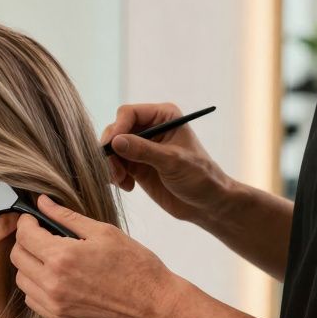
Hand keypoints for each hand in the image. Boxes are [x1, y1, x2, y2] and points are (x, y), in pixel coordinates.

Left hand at [11, 195, 185, 317]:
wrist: (155, 308)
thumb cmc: (137, 268)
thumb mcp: (104, 232)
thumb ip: (67, 217)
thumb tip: (42, 202)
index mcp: (63, 257)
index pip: (24, 235)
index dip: (26, 222)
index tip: (33, 219)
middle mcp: (53, 283)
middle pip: (17, 257)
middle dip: (25, 241)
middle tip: (41, 235)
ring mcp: (54, 305)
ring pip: (21, 279)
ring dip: (30, 265)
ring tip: (51, 258)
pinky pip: (32, 300)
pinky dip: (36, 286)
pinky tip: (55, 278)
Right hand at [103, 103, 233, 224]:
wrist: (206, 203)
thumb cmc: (200, 177)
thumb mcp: (172, 162)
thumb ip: (143, 150)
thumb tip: (115, 142)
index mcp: (163, 117)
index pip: (129, 113)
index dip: (117, 128)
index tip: (111, 148)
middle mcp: (150, 128)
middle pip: (115, 131)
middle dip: (111, 151)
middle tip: (116, 172)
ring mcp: (141, 147)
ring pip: (112, 149)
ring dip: (111, 166)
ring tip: (122, 182)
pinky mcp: (135, 165)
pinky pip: (114, 164)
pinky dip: (114, 175)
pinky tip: (127, 186)